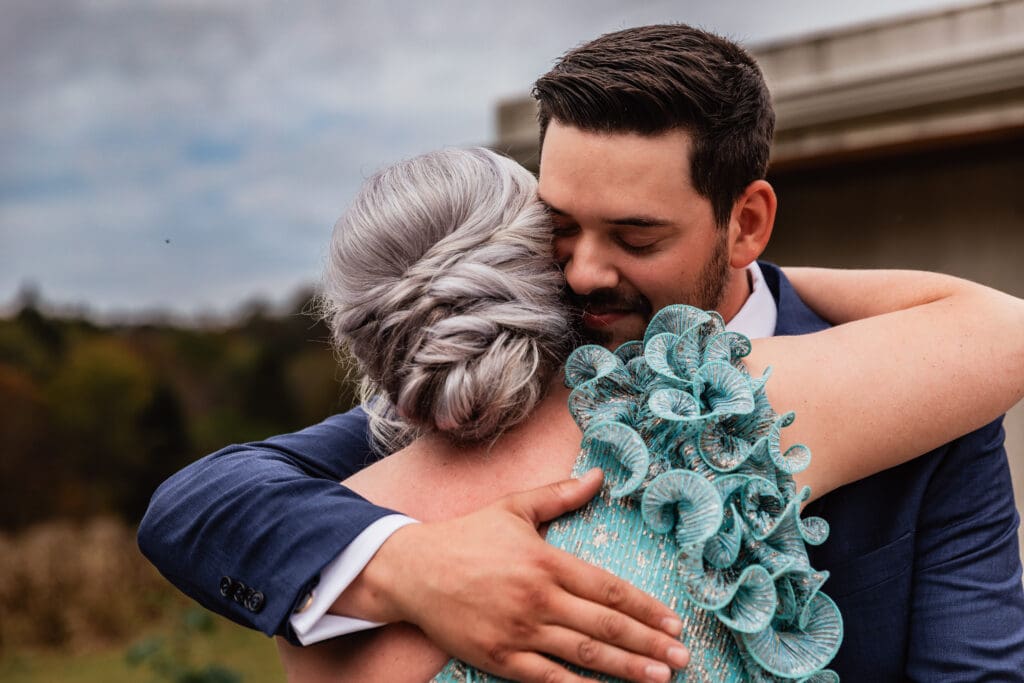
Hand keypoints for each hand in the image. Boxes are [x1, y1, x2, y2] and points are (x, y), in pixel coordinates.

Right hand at [336, 468, 688, 682]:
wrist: (411, 570)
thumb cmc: (466, 537)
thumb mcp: (513, 508)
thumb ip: (559, 495)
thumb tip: (599, 476)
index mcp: (546, 561)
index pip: (608, 588)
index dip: (645, 606)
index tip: (674, 621)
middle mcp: (538, 597)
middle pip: (605, 625)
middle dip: (649, 642)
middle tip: (683, 656)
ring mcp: (519, 631)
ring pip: (584, 654)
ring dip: (627, 668)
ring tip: (662, 677)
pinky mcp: (499, 657)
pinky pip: (547, 678)